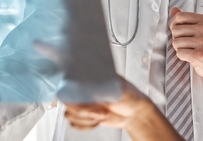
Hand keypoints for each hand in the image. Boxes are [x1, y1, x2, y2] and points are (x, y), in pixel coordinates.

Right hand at [65, 77, 182, 140]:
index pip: (71, 82)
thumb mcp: (120, 90)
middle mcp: (86, 89)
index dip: (75, 96)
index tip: (87, 103)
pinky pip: (74, 123)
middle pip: (68, 101)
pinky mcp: (85, 114)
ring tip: (102, 115)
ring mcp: (84, 102)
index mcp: (92, 77)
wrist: (135, 113)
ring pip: (70, 114)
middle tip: (100, 113)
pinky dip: (86, 125)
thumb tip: (93, 90)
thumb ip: (105, 90)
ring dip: (86, 119)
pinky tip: (97, 121)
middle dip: (83, 111)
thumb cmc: (130, 96)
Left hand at [169, 7, 202, 96]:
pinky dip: (182, 56)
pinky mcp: (200, 54)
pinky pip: (180, 53)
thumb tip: (174, 10)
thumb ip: (187, 19)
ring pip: (176, 42)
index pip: (180, 16)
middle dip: (177, 38)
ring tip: (190, 50)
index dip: (174, 24)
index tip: (178, 30)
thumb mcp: (201, 29)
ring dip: (180, 48)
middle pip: (175, 29)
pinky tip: (191, 57)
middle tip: (187, 43)